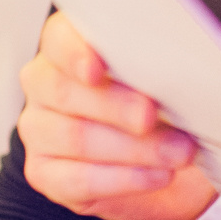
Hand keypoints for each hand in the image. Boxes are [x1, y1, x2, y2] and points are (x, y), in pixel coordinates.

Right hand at [19, 11, 217, 219]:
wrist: (173, 160)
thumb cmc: (167, 107)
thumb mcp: (170, 78)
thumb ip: (162, 65)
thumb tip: (181, 64)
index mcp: (69, 45)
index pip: (59, 39)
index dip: (75, 53)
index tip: (97, 69)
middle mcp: (45, 83)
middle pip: (65, 92)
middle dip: (116, 106)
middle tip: (153, 116)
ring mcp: (39, 129)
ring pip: (75, 138)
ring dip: (133, 148)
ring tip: (177, 152)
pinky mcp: (45, 174)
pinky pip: (78, 180)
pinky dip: (125, 179)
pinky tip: (157, 175)